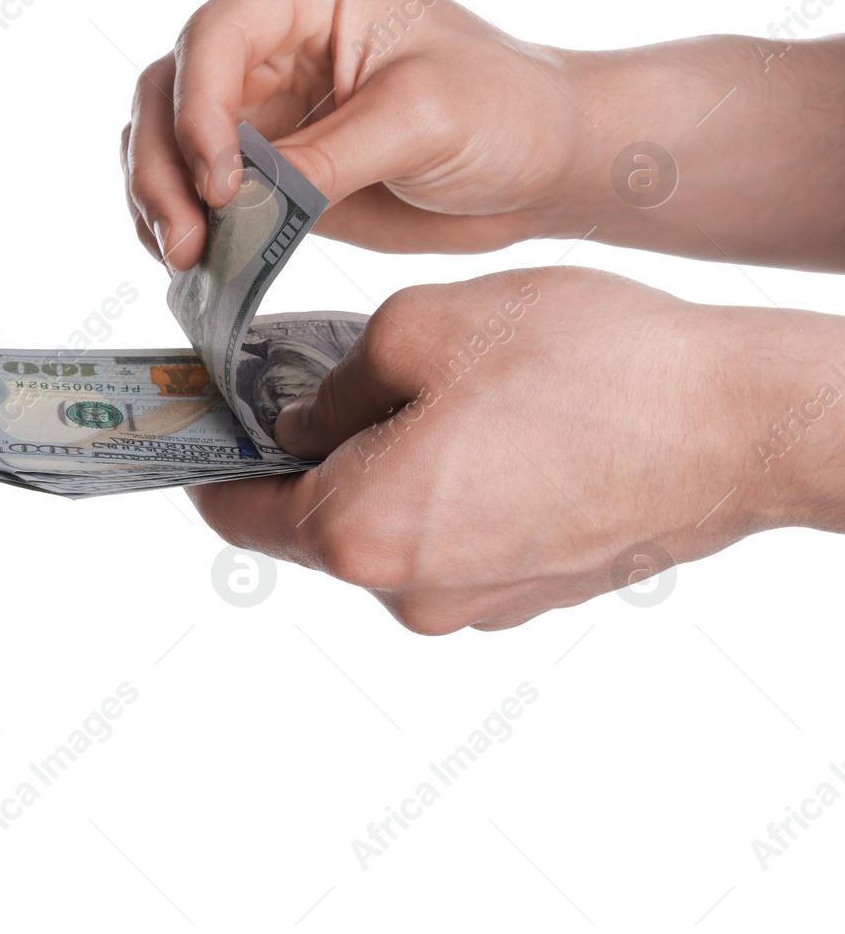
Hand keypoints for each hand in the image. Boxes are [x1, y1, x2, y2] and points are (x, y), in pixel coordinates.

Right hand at [122, 0, 844, 272]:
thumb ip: (321, 158)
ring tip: (186, 255)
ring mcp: (261, 94)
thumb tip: (236, 203)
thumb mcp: (420, 122)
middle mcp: (271, 29)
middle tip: (185, 239)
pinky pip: (193, 181)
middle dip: (164, 165)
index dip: (200, 111)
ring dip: (159, 195)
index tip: (222, 185)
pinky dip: (181, 217)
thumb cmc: (506, 112)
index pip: (215, 34)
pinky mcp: (263, 154)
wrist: (542, 164)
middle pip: (169, 87)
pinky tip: (196, 257)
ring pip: (163, 135)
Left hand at [187, 269, 844, 632]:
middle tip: (311, 377)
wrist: (740, 423)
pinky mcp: (524, 598)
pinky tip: (482, 427)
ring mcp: (470, 608)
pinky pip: (445, 541)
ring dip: (377, 467)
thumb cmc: (586, 362)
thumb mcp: (419, 325)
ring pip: (381, 528)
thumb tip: (297, 419)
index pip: (233, 512)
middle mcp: (406, 594)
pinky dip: (437, 491)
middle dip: (301, 453)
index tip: (192, 423)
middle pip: (308, 521)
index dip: (205, 460)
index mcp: (360, 531)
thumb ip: (329, 382)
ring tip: (421, 389)